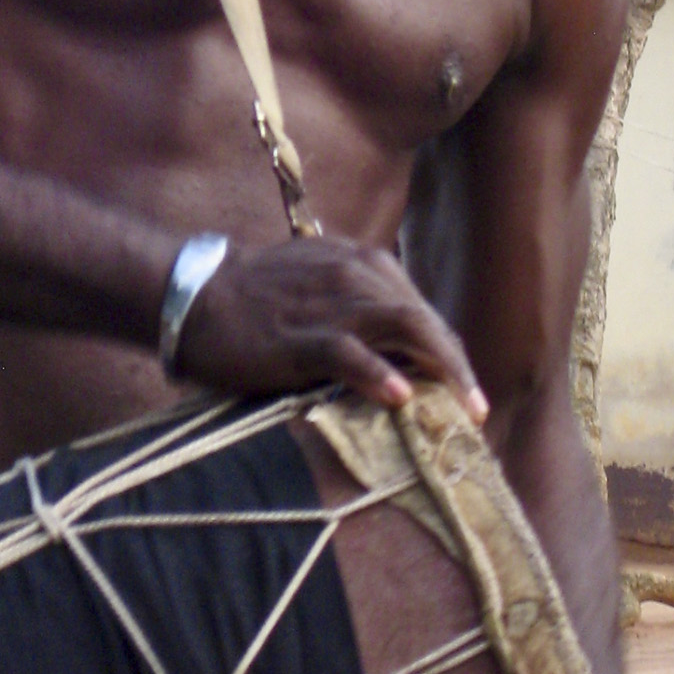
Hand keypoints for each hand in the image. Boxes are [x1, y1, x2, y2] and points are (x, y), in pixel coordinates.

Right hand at [172, 236, 488, 420]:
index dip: (447, 352)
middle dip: (457, 367)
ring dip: (441, 372)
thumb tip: (398, 352)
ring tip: (462, 410)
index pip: (420, 310)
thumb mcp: (318, 285)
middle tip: (477, 411)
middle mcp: (357, 276)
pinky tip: (400, 397)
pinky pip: (351, 352)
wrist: (195, 295)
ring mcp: (331, 304)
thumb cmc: (255, 297)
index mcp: (364, 263)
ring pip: (406, 330)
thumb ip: (360, 307)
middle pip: (425, 321)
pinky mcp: (302, 335)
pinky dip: (379, 373)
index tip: (463, 391)